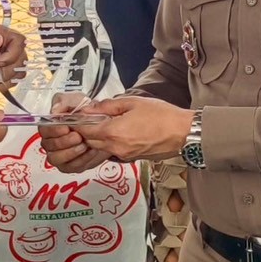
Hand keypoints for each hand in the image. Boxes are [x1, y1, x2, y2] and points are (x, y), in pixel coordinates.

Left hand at [0, 24, 26, 90]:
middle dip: (6, 71)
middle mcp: (4, 44)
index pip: (18, 40)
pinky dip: (2, 86)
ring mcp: (5, 58)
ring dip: (4, 80)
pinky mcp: (3, 71)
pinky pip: (13, 80)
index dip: (11, 54)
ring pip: (19, 71)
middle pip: (21, 58)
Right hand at [37, 93, 114, 174]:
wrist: (101, 123)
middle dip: (64, 141)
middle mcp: (52, 142)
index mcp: (50, 126)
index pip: (43, 130)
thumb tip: (55, 110)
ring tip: (84, 144)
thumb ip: (63, 102)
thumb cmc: (85, 112)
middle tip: (78, 136)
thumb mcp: (75, 100)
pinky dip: (82, 159)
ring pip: (56, 158)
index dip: (54, 130)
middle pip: (49, 146)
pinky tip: (91, 151)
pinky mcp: (71, 165)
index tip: (66, 127)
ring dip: (71, 152)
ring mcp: (60, 155)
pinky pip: (71, 166)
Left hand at [72, 97, 192, 163]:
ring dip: (98, 138)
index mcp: (113, 132)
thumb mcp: (133, 102)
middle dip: (86, 132)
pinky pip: (113, 152)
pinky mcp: (131, 159)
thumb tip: (91, 107)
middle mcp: (115, 147)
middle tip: (89, 118)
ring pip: (100, 149)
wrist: (182, 133)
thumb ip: (109, 106)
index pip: (84, 131)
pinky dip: (109, 144)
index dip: (78, 123)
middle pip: (89, 142)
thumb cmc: (161, 116)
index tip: (78, 116)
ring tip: (104, 124)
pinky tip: (118, 133)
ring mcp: (123, 156)